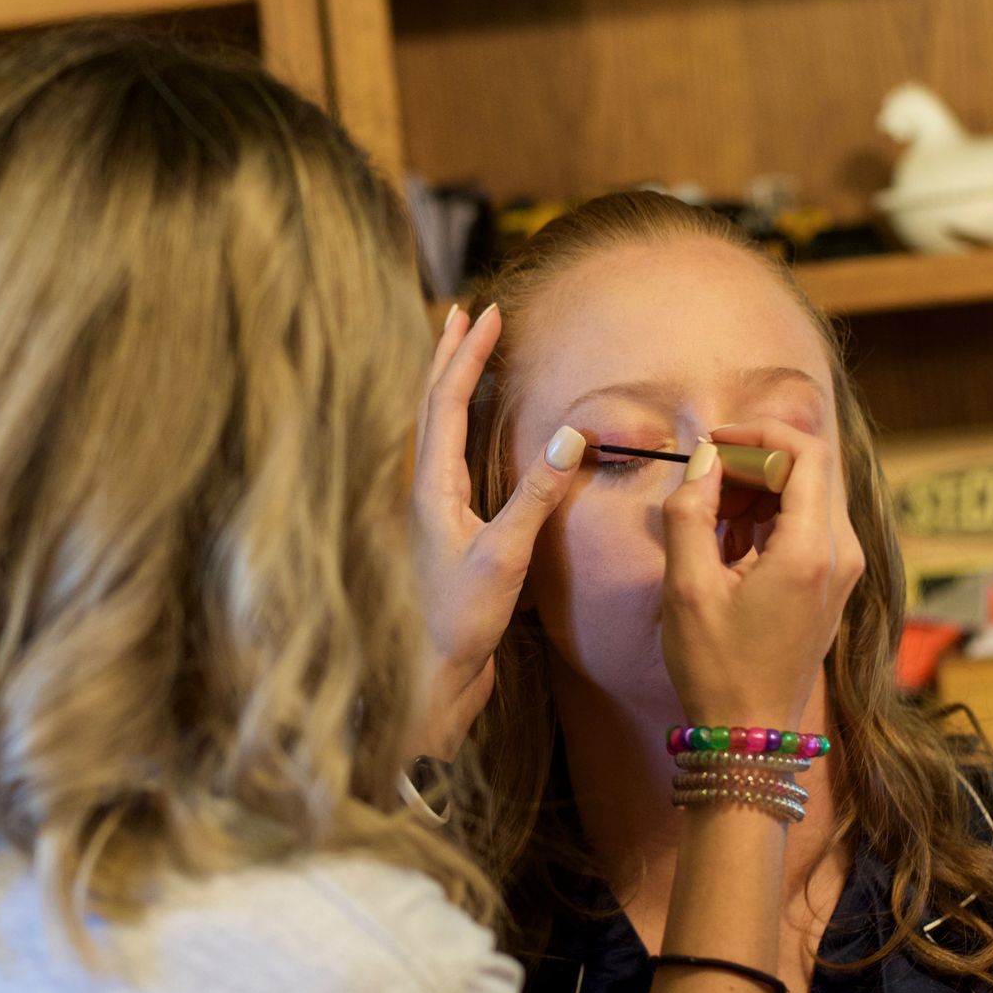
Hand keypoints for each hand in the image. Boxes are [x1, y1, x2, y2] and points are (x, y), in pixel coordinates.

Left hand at [410, 304, 583, 758]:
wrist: (432, 679)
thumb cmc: (457, 622)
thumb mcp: (503, 556)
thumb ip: (535, 496)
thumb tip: (569, 434)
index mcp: (429, 488)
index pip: (444, 403)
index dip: (466, 356)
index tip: (485, 313)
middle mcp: (423, 492)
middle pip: (430, 406)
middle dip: (448, 357)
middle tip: (462, 313)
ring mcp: (433, 512)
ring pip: (437, 431)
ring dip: (451, 387)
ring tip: (464, 354)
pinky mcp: (448, 533)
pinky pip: (451, 461)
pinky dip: (463, 428)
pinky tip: (476, 433)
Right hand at [658, 419, 863, 731]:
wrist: (749, 735)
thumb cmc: (716, 668)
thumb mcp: (686, 587)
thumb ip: (691, 512)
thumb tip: (704, 462)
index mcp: (811, 551)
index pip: (806, 452)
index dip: (758, 433)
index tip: (713, 443)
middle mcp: (841, 555)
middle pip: (807, 470)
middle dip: (752, 463)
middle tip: (701, 482)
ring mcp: (841, 571)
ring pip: (805, 496)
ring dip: (756, 492)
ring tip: (707, 519)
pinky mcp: (831, 584)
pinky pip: (805, 526)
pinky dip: (766, 519)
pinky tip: (725, 545)